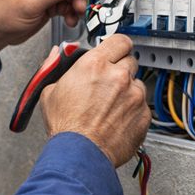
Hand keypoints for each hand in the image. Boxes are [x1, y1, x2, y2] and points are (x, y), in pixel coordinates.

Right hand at [39, 34, 150, 167]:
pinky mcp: (144, 114)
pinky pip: (142, 106)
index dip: (117, 46)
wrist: (80, 154)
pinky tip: (117, 119)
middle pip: (130, 60)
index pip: (120, 40)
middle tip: (109, 82)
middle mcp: (118, 76)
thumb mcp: (50, 91)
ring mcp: (134, 95)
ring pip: (137, 83)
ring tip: (110, 106)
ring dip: (128, 91)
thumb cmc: (66, 126)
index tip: (116, 50)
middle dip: (120, 69)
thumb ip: (56, 69)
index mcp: (95, 64)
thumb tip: (54, 57)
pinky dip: (133, 111)